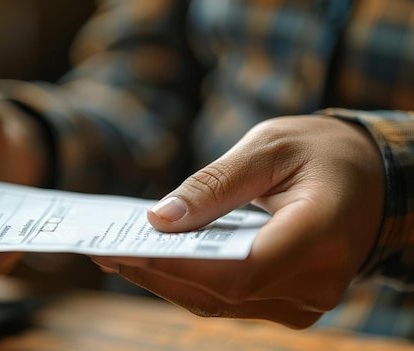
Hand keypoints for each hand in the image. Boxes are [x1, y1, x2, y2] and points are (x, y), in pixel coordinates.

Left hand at [93, 116, 384, 328]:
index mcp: (321, 235)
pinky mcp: (291, 303)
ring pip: (218, 302)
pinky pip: (230, 299)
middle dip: (155, 273)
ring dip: (165, 279)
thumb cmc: (323, 153)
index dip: (175, 266)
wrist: (369, 180)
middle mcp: (318, 282)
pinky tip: (158, 259)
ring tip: (119, 252)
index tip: (122, 249)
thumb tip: (160, 219)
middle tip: (104, 248)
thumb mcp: (269, 147)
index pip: (237, 271)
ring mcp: (306, 301)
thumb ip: (215, 184)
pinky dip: (189, 280)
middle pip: (220, 293)